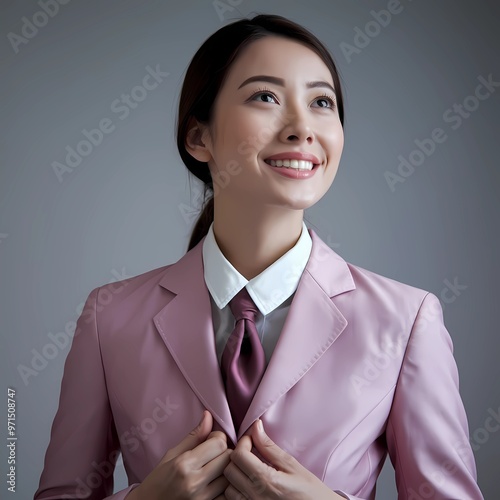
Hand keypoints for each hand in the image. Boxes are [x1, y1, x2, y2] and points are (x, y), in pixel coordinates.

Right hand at [127, 410, 231, 499]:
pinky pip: (225, 493)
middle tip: (214, 452)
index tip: (211, 439)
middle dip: (225, 451)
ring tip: (215, 467)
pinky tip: (215, 481)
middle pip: (228, 458)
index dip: (218, 437)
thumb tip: (208, 416)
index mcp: (184, 464)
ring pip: (230, 476)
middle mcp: (195, 482)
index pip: (219, 444)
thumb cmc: (157, 481)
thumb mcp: (172, 455)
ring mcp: (202, 499)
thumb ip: (194, 436)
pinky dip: (224, 486)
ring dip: (225, 468)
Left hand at [223, 419, 342, 499]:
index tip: (252, 440)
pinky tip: (248, 485)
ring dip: (235, 476)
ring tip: (249, 470)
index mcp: (266, 480)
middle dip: (237, 457)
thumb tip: (255, 426)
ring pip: (228, 488)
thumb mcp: (292, 465)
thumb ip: (270, 447)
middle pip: (229, 470)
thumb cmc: (310, 492)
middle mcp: (255, 497)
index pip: (238, 455)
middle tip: (250, 453)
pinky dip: (236, 492)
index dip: (244, 442)